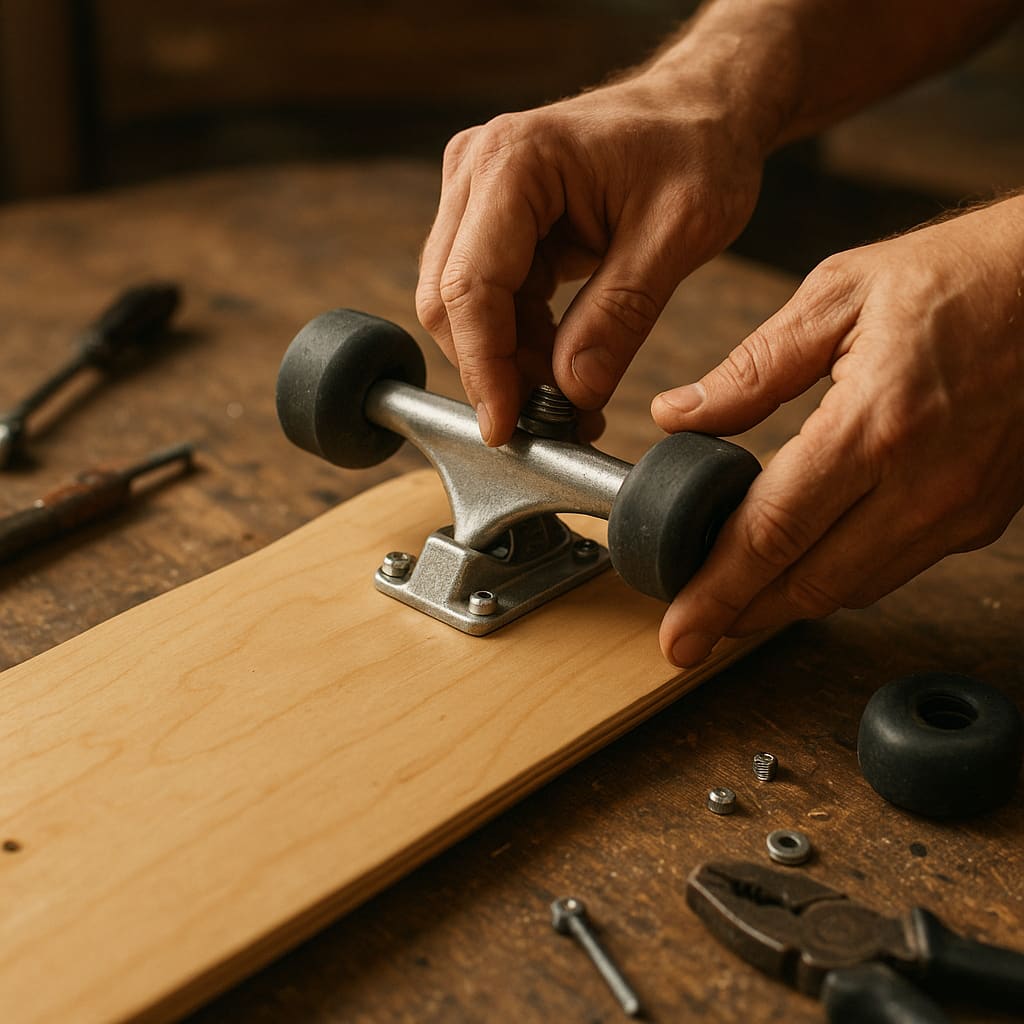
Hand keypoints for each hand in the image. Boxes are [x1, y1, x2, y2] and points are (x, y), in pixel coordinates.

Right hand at [416, 73, 765, 443]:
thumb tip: (572, 392)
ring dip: (509, 363)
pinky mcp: (492, 224)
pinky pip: (491, 302)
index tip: (507, 427)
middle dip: (495, 371)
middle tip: (553, 422)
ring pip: (465, 310)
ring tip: (572, 400)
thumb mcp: (679, 233)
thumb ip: (621, 314)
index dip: (484, 367)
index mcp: (514, 162)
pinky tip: (564, 368)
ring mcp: (478, 198)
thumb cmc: (697, 149)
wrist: (701, 110)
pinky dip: (521, 345)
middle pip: (450, 302)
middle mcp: (477, 174)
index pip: (470, 286)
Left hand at [652, 196, 1023, 665]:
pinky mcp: (982, 516)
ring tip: (732, 603)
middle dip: (740, 617)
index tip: (676, 631)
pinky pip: (895, 568)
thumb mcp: (837, 297)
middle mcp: (923, 484)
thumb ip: (752, 370)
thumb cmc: (959, 276)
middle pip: (810, 583)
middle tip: (689, 635)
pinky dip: (839, 577)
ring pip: (854, 589)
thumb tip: (677, 415)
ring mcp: (960, 509)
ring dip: (787, 604)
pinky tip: (802, 565)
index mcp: (874, 426)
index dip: (715, 590)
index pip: (772, 533)